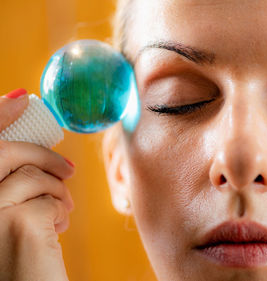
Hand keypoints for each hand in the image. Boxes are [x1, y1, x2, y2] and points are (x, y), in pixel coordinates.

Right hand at [0, 89, 74, 280]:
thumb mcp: (5, 217)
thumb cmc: (20, 259)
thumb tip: (32, 150)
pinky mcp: (17, 222)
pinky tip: (58, 227)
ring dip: (56, 190)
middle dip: (42, 156)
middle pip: (4, 152)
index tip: (21, 98)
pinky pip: (49, 195)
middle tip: (68, 169)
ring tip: (61, 211)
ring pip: (31, 174)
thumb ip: (8, 185)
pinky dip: (60, 208)